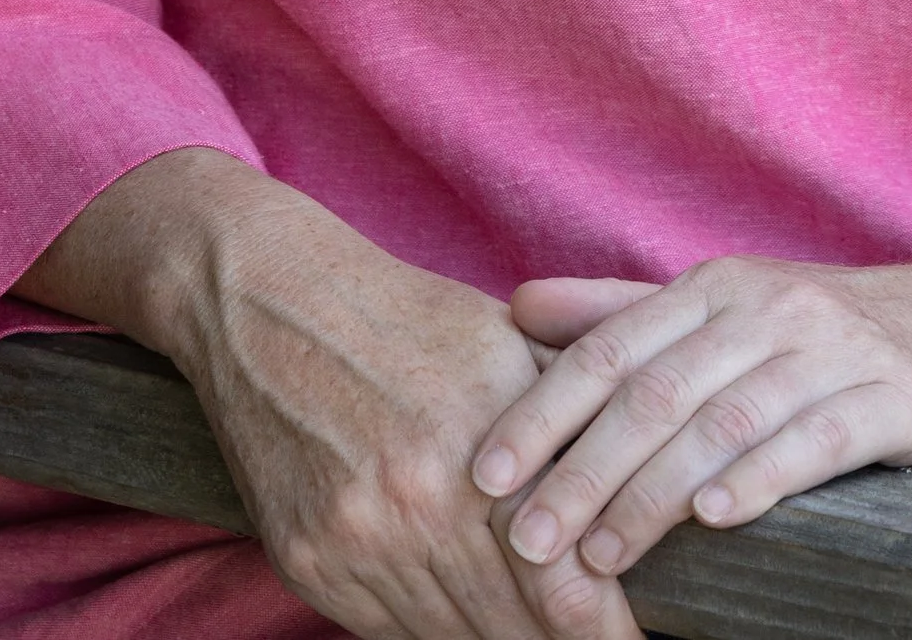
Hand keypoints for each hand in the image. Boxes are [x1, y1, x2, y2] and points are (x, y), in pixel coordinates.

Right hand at [21, 150, 641, 639]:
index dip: (603, 625)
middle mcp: (417, 502)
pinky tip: (466, 619)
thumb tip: (645, 482)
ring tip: (537, 635)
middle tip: (596, 639)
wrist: (267, 304)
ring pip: (453, 638)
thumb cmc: (403, 316)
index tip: (629, 636)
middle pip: (511, 624)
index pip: (562, 579)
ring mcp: (356, 540)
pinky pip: (390, 632)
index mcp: (480, 441)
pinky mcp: (308, 562)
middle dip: (559, 639)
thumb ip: (575, 414)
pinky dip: (434, 633)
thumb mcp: (504, 344)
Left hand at [469, 210, 911, 588]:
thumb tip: (518, 309)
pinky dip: (760, 476)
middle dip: (582, 471)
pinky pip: (816, 436)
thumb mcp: (730, 308)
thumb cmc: (837, 329)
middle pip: (655, 391)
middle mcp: (766, 305)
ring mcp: (832, 347)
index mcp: (715, 286)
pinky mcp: (894, 394)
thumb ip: (625, 311)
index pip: (611, 349)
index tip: (485, 476)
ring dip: (653, 492)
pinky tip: (718, 517)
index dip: (544, 412)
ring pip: (723, 419)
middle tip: (526, 544)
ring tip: (601, 557)